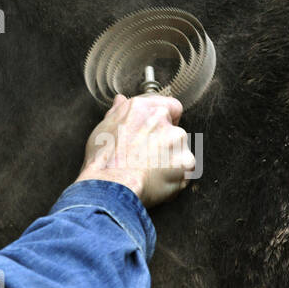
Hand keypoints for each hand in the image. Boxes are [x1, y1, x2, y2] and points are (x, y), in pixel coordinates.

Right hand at [74, 93, 194, 207]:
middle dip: (166, 145)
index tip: (159, 133)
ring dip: (171, 162)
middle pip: (175, 130)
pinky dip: (176, 179)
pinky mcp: (186, 161)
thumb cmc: (103, 162)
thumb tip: (120, 101)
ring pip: (181, 151)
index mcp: (142, 108)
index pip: (170, 106)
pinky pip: (186, 171)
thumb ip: (118, 113)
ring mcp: (176, 139)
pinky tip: (158, 182)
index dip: (167, 121)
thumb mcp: (103, 130)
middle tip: (148, 159)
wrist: (111, 186)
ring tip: (150, 173)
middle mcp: (161, 118)